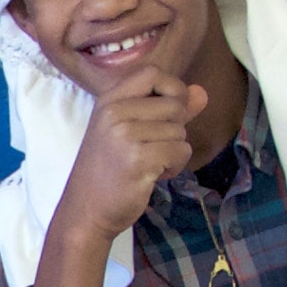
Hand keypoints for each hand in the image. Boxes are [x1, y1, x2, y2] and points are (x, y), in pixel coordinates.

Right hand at [37, 71, 208, 286]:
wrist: (84, 213)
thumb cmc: (107, 172)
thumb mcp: (130, 133)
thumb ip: (166, 110)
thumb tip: (202, 92)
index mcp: (108, 101)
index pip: (153, 73)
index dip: (172, 89)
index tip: (167, 113)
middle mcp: (114, 113)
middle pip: (175, 105)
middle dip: (175, 130)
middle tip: (151, 149)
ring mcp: (124, 135)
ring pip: (180, 131)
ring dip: (174, 152)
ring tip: (148, 165)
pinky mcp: (138, 159)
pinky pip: (181, 151)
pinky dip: (174, 167)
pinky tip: (152, 176)